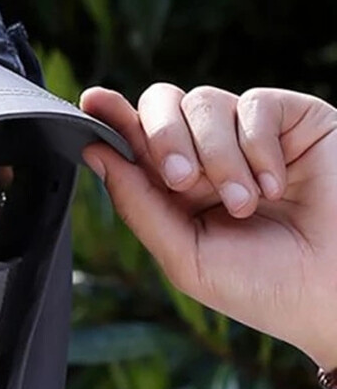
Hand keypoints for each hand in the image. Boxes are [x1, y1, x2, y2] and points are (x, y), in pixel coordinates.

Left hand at [78, 84, 336, 370]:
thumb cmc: (265, 286)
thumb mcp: (186, 256)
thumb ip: (139, 205)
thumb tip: (95, 152)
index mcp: (177, 189)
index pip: (136, 141)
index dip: (112, 117)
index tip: (92, 102)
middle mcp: (209, 156)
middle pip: (162, 106)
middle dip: (160, 138)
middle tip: (181, 180)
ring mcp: (251, 136)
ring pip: (204, 103)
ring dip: (217, 157)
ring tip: (246, 203)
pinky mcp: (296, 121)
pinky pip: (255, 104)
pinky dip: (257, 146)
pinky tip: (278, 186)